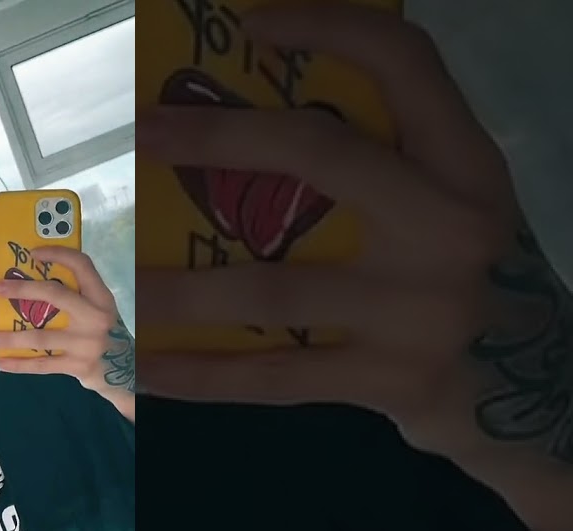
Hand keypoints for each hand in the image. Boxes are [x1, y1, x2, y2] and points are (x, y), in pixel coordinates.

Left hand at [0, 246, 134, 395]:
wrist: (119, 368)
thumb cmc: (98, 329)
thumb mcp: (96, 306)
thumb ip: (75, 292)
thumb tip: (30, 272)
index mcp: (101, 297)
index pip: (82, 265)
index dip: (57, 254)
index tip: (32, 253)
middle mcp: (96, 318)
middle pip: (55, 295)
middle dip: (22, 289)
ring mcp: (87, 344)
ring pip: (41, 336)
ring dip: (11, 337)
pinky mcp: (78, 366)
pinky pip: (43, 365)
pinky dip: (20, 364)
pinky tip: (2, 362)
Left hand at [136, 2, 560, 457]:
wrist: (516, 382)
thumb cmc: (449, 268)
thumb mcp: (441, 198)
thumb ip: (374, 157)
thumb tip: (236, 111)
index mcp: (466, 165)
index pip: (404, 64)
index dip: (328, 26)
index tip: (252, 24)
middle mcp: (450, 228)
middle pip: (319, 155)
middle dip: (218, 139)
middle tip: (145, 136)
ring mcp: (419, 310)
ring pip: (275, 285)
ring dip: (184, 286)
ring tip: (126, 281)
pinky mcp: (388, 379)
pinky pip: (274, 375)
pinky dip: (202, 374)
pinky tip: (146, 369)